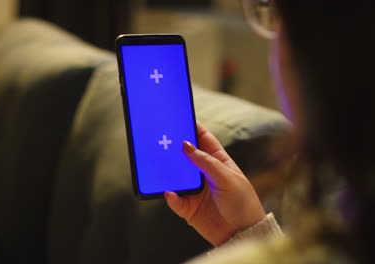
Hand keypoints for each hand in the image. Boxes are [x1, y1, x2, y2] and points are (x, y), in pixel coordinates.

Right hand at [165, 123, 265, 246]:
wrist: (242, 234)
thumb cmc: (243, 203)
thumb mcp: (227, 178)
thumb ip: (206, 162)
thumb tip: (186, 145)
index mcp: (217, 162)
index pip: (203, 140)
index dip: (192, 128)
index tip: (180, 117)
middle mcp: (203, 173)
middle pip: (185, 155)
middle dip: (173, 147)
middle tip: (161, 139)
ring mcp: (194, 190)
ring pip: (175, 176)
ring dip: (167, 171)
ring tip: (159, 164)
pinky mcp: (187, 207)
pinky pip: (173, 199)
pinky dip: (169, 196)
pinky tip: (169, 192)